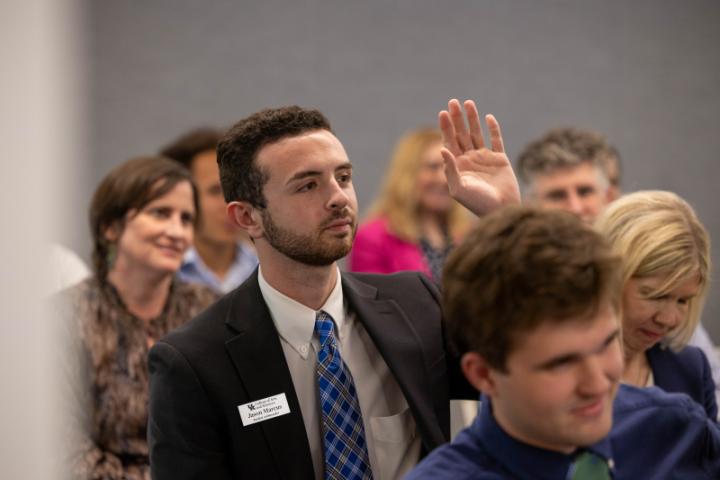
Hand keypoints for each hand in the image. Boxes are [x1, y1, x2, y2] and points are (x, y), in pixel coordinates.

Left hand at [438, 99, 519, 215]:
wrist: (500, 209)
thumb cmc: (476, 203)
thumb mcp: (458, 188)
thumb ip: (450, 169)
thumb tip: (441, 149)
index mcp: (457, 166)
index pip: (449, 142)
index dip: (446, 127)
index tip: (443, 112)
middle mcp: (469, 160)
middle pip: (461, 134)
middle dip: (457, 119)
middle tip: (453, 102)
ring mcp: (484, 158)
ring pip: (476, 134)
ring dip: (472, 119)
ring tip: (468, 103)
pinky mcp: (500, 159)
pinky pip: (496, 140)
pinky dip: (493, 129)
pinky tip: (488, 117)